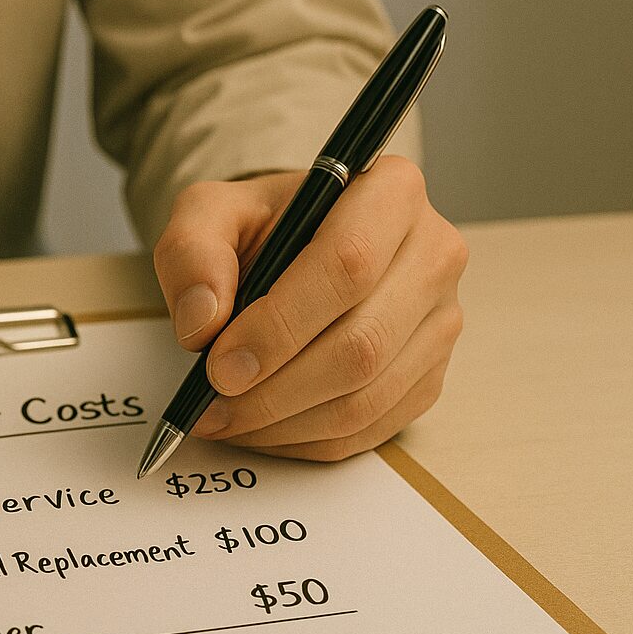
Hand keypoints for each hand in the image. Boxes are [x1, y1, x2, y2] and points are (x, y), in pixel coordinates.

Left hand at [152, 158, 466, 460]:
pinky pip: (372, 427)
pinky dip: (306, 440)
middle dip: (275, 389)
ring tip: (224, 420)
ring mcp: (440, 320)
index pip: (347, 266)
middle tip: (211, 405)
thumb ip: (193, 253)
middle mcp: (433, 254)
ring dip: (285, 423)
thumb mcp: (208, 213)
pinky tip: (260, 428)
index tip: (220, 365)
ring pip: (368, 397)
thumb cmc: (260, 226)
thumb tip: (202, 323)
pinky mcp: (429, 374)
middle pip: (361, 344)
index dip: (279, 327)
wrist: (294, 247)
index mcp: (390, 193)